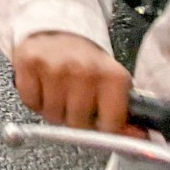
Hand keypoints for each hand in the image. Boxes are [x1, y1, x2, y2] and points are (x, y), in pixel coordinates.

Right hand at [12, 32, 132, 132]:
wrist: (58, 32)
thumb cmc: (86, 63)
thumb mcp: (112, 85)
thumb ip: (124, 114)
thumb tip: (139, 138)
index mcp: (113, 76)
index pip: (110, 125)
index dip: (103, 129)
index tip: (99, 121)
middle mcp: (84, 70)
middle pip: (78, 123)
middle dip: (75, 120)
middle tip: (76, 103)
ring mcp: (54, 67)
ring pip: (52, 115)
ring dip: (54, 111)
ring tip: (59, 93)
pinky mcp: (29, 63)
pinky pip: (30, 102)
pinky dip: (35, 100)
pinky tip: (43, 86)